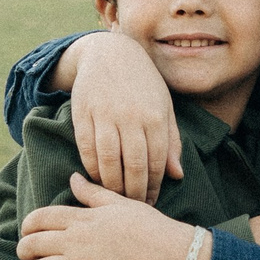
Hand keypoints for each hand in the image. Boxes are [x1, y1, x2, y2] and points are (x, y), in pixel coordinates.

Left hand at [17, 175, 207, 259]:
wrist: (173, 258)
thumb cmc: (152, 228)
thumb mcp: (121, 203)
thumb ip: (93, 193)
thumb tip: (73, 178)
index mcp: (83, 218)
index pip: (41, 218)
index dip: (28, 226)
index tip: (27, 232)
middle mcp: (76, 241)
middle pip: (32, 244)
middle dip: (23, 250)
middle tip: (25, 255)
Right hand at [53, 32, 180, 201]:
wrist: (110, 53)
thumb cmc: (143, 83)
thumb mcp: (164, 107)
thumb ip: (171, 141)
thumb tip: (176, 175)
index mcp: (154, 117)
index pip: (156, 163)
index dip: (154, 187)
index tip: (151, 202)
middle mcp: (131, 117)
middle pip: (133, 167)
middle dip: (134, 193)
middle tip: (133, 206)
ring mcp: (105, 115)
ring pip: (109, 162)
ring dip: (112, 185)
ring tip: (116, 196)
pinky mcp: (83, 114)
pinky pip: (87, 150)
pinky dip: (92, 169)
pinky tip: (98, 178)